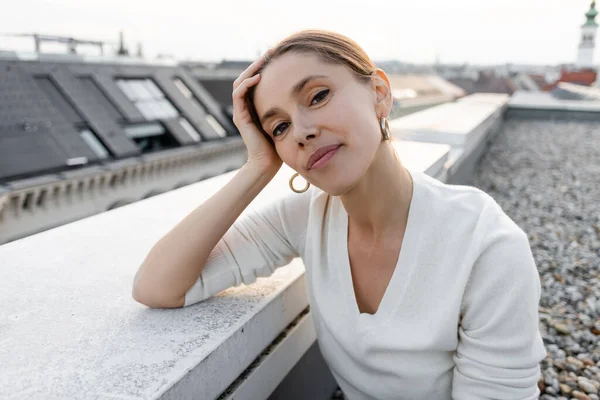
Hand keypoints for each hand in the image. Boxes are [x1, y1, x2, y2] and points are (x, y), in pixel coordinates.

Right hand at [232, 51, 282, 174]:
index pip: (256, 80)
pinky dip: (247, 84)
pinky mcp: (240, 117)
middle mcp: (246, 106)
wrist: (268, 163)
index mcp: (256, 105)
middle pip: (247, 77)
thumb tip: (309, 94)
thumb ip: (290, 107)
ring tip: (263, 59)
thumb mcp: (287, 119)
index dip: (265, 66)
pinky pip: (238, 95)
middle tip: (271, 51)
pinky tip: (258, 77)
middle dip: (258, 63)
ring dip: (251, 69)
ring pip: (240, 82)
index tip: (278, 55)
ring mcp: (241, 111)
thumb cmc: (280, 144)